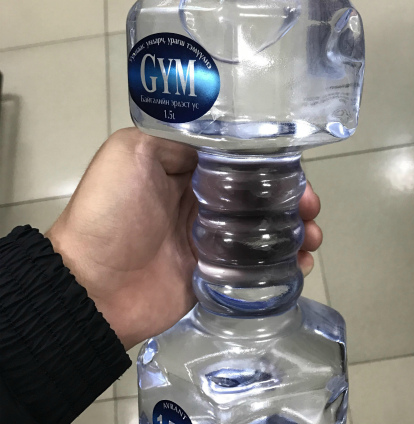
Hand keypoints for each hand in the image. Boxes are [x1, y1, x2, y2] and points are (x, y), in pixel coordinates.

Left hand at [46, 128, 322, 349]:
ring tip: (312, 237)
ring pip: (264, 229)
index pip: (238, 160)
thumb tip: (222, 140)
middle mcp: (200, 202)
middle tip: (310, 208)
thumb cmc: (111, 212)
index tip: (297, 170)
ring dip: (295, 230)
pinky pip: (257, 266)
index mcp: (184, 170)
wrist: (92, 285)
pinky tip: (302, 263)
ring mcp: (210, 240)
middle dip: (291, 197)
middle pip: (258, 194)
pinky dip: (284, 264)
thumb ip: (174, 138)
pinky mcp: (216, 273)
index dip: (271, 162)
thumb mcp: (132, 151)